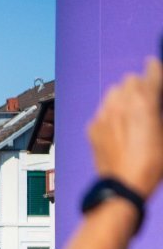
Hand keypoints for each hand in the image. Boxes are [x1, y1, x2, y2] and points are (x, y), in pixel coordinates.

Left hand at [89, 57, 162, 196]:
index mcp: (144, 102)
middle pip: (130, 81)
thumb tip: (155, 102)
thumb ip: (159, 110)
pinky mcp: (93, 127)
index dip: (154, 68)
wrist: (124, 184)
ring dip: (123, 96)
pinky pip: (102, 110)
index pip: (151, 73)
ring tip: (130, 111)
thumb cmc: (152, 162)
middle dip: (139, 86)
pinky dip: (111, 112)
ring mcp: (104, 115)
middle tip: (145, 99)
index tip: (153, 65)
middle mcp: (122, 104)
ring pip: (114, 92)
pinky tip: (117, 127)